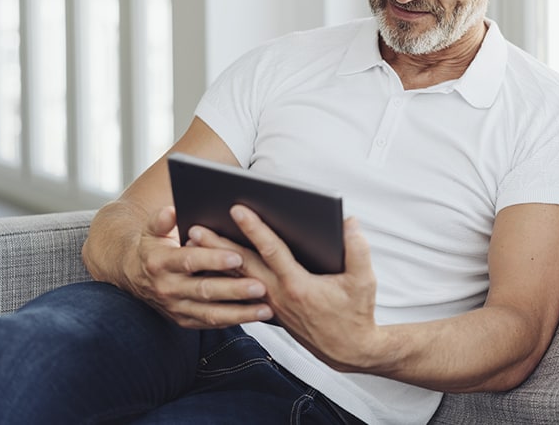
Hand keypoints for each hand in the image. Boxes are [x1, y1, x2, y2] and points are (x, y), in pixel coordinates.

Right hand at [125, 206, 274, 327]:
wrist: (132, 275)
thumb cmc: (151, 247)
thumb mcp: (151, 230)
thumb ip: (161, 220)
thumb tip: (171, 211)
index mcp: (160, 262)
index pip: (189, 261)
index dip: (213, 259)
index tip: (236, 256)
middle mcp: (167, 288)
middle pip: (204, 290)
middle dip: (234, 289)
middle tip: (261, 286)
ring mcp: (176, 307)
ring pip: (210, 313)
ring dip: (239, 313)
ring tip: (266, 309)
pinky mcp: (184, 320)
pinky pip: (211, 323)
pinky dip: (234, 321)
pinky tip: (255, 317)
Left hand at [189, 205, 384, 371]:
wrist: (348, 350)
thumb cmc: (356, 314)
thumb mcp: (364, 280)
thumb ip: (358, 248)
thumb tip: (348, 221)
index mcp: (298, 285)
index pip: (271, 250)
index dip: (254, 228)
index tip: (237, 209)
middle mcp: (279, 295)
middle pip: (242, 265)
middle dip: (217, 245)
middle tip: (194, 227)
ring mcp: (271, 305)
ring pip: (238, 278)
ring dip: (216, 260)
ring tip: (195, 244)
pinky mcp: (271, 311)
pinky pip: (242, 291)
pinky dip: (227, 277)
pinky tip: (215, 266)